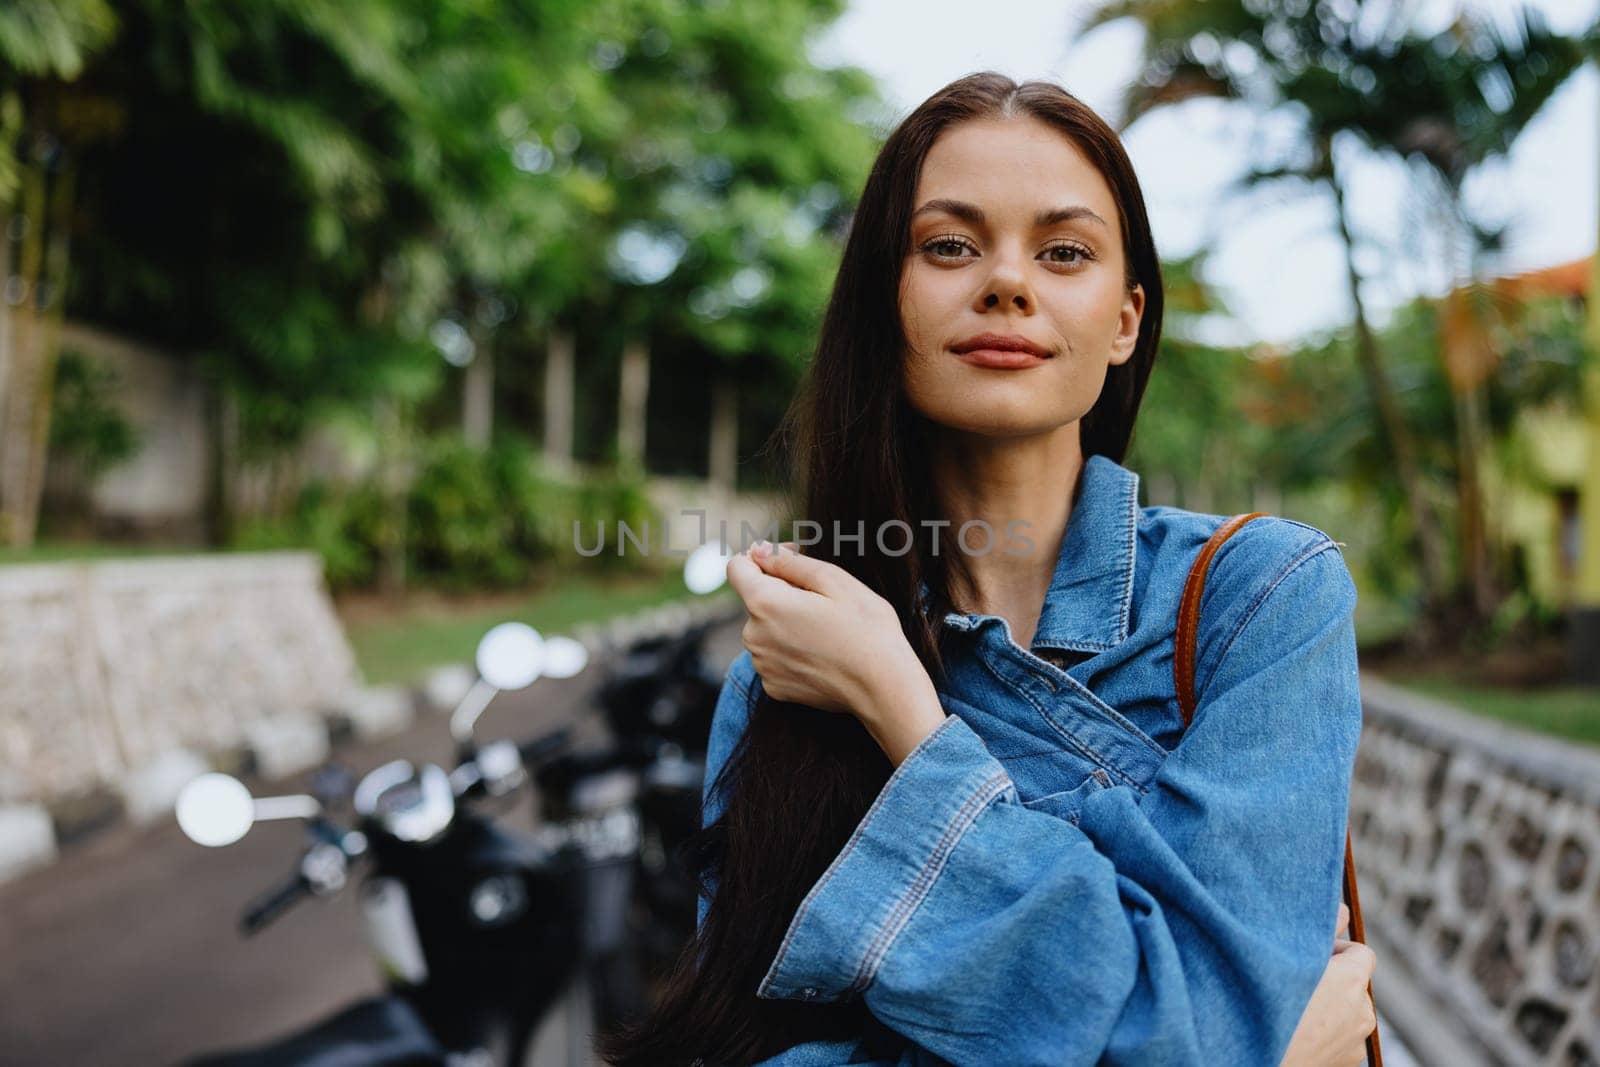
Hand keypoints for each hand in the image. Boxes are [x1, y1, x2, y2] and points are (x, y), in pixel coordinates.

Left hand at [725, 541, 944, 763]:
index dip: (762, 557)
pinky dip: (791, 650)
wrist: (884, 688)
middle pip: (755, 599)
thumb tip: (758, 551)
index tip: (791, 561)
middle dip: (782, 591)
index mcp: (764, 604)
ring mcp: (762, 665)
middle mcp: (753, 636)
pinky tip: (822, 653)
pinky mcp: (774, 687)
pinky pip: (774, 656)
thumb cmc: (866, 629)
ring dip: (787, 622)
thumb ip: (788, 562)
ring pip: (766, 628)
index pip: (737, 568)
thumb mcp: (834, 580)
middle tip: (824, 599)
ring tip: (826, 629)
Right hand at [1280, 903, 1376, 1066]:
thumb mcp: (1289, 955)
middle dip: (1333, 980)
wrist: (1257, 1053)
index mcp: (1350, 981)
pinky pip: (1343, 1035)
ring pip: (1348, 1011)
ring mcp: (1357, 1040)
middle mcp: (1362, 1011)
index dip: (1338, 951)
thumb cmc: (1267, 1002)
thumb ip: (1323, 928)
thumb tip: (1344, 909)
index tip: (1314, 957)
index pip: (1362, 953)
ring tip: (1297, 1011)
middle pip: (1354, 984)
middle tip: (1299, 984)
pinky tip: (1301, 1032)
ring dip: (1331, 1007)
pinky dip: (1328, 1031)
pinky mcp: (1350, 1060)